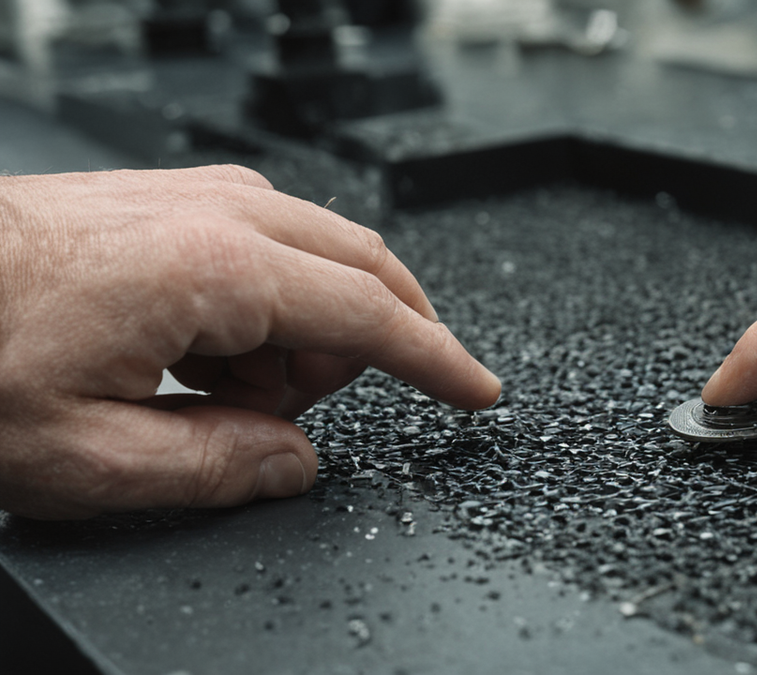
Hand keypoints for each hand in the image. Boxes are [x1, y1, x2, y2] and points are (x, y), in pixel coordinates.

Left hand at [0, 166, 499, 518]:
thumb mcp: (89, 458)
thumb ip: (220, 468)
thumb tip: (296, 464)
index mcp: (216, 270)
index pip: (373, 317)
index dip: (441, 362)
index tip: (479, 390)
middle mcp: (217, 214)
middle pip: (365, 268)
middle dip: (372, 345)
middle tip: (295, 413)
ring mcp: (192, 195)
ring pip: (318, 256)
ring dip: (305, 331)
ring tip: (217, 391)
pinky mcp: (168, 199)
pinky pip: (267, 244)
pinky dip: (267, 304)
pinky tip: (200, 351)